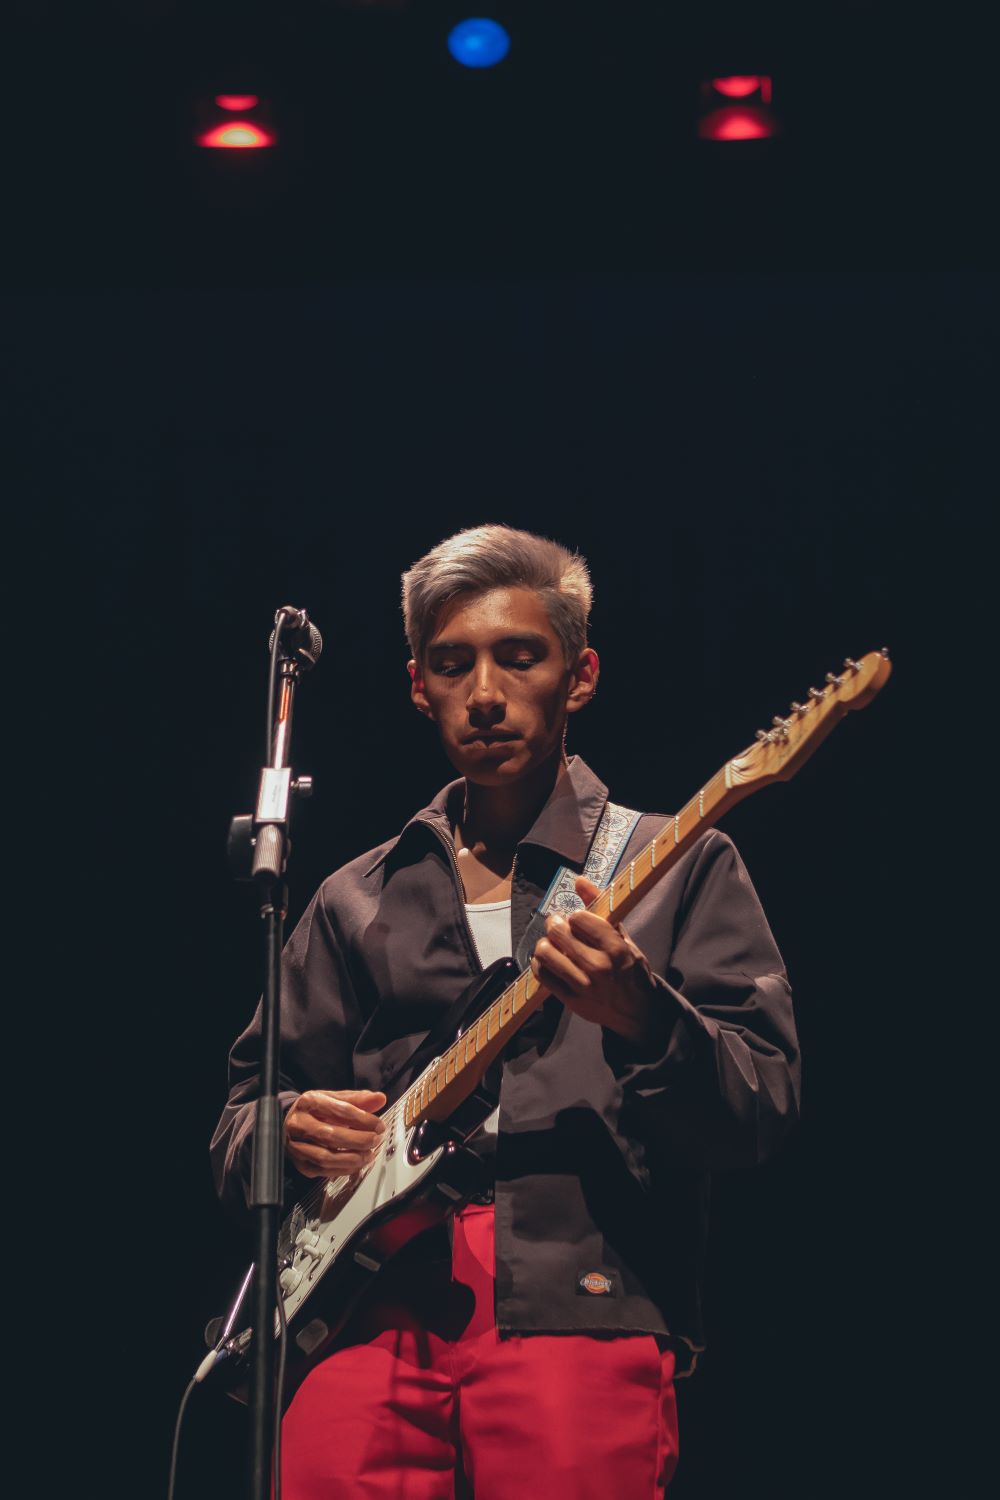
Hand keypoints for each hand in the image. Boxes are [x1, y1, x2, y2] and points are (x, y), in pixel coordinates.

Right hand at [284, 1089, 386, 1178]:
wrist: (292, 1123)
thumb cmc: (315, 1110)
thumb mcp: (334, 1098)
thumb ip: (358, 1099)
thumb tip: (379, 1099)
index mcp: (308, 1102)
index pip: (339, 1110)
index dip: (362, 1119)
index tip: (378, 1125)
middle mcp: (299, 1124)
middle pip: (330, 1135)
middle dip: (358, 1140)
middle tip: (375, 1139)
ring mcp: (297, 1146)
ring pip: (326, 1156)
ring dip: (352, 1158)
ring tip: (369, 1154)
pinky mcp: (301, 1164)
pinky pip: (324, 1170)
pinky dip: (344, 1169)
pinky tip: (357, 1164)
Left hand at [530, 876, 663, 1045]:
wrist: (638, 1012)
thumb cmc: (632, 971)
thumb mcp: (625, 939)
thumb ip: (602, 910)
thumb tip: (579, 880)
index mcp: (616, 949)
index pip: (580, 918)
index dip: (574, 916)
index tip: (577, 921)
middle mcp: (599, 967)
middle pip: (558, 933)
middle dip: (555, 924)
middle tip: (558, 926)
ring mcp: (583, 986)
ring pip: (545, 953)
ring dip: (544, 944)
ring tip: (552, 944)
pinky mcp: (571, 1000)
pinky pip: (542, 975)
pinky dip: (539, 963)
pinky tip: (548, 960)